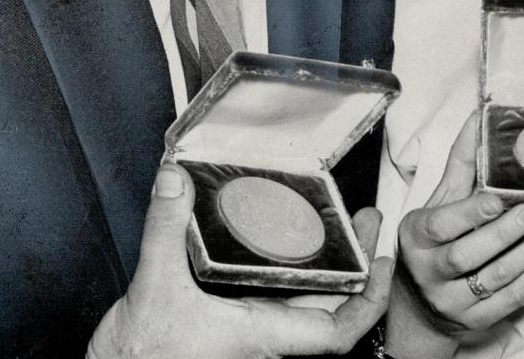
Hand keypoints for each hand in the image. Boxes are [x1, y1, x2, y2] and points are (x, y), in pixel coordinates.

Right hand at [87, 165, 392, 358]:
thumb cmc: (138, 358)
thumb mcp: (153, 289)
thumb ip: (165, 231)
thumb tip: (175, 182)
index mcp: (262, 336)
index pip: (338, 333)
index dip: (370, 302)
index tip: (384, 262)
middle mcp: (266, 338)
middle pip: (332, 309)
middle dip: (358, 267)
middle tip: (367, 220)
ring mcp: (253, 334)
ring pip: (308, 305)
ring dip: (330, 269)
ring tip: (342, 225)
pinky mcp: (235, 327)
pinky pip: (279, 301)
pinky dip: (295, 274)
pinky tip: (293, 246)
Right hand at [391, 112, 523, 347]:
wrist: (421, 304)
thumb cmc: (435, 240)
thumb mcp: (439, 201)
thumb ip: (461, 162)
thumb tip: (479, 116)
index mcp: (416, 237)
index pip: (442, 225)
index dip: (471, 213)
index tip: (497, 199)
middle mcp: (428, 272)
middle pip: (469, 254)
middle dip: (505, 233)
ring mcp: (451, 301)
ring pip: (494, 278)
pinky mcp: (475, 322)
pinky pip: (509, 300)